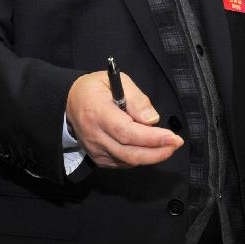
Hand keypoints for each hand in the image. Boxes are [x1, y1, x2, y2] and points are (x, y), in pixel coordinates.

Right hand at [66, 71, 182, 168]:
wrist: (68, 102)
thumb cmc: (95, 89)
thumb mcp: (117, 80)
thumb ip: (136, 99)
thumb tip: (152, 120)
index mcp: (98, 113)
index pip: (126, 132)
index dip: (151, 138)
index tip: (172, 137)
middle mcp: (95, 135)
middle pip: (129, 152)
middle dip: (157, 152)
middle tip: (176, 143)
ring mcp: (95, 150)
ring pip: (127, 161)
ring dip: (152, 156)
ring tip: (168, 145)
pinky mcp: (98, 158)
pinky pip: (123, 163)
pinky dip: (140, 158)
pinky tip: (150, 148)